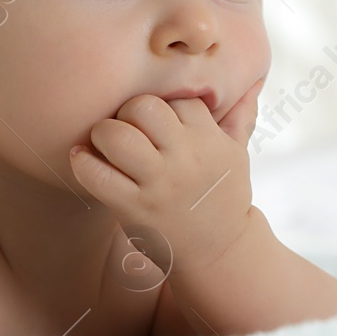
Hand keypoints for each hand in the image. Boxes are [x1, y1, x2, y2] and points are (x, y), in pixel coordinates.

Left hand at [69, 79, 263, 268]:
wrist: (219, 253)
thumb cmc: (222, 197)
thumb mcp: (237, 155)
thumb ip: (241, 116)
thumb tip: (254, 82)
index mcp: (209, 139)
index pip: (176, 98)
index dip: (161, 105)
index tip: (156, 123)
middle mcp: (185, 158)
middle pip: (143, 107)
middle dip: (128, 111)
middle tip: (126, 128)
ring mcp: (159, 184)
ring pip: (118, 136)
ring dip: (103, 133)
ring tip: (104, 143)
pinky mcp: (134, 208)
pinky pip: (98, 175)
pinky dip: (82, 162)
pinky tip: (82, 158)